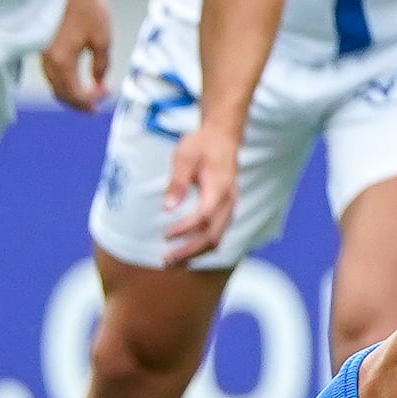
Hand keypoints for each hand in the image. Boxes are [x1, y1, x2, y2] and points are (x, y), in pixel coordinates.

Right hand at [39, 0, 115, 114]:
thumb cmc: (87, 7)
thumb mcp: (102, 38)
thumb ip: (101, 64)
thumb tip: (99, 82)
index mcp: (62, 61)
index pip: (75, 94)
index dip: (91, 100)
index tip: (106, 95)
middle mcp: (48, 61)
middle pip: (61, 93)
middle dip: (79, 102)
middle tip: (96, 105)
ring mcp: (42, 53)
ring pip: (54, 83)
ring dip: (71, 92)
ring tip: (89, 92)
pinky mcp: (42, 45)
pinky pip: (51, 72)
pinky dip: (64, 79)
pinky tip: (77, 75)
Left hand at [154, 114, 239, 265]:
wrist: (222, 136)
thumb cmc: (201, 144)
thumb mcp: (184, 156)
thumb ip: (177, 182)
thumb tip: (168, 208)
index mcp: (220, 187)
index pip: (204, 216)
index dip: (185, 229)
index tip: (165, 235)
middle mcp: (229, 200)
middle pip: (213, 235)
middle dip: (190, 251)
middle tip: (166, 260)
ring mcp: (230, 206)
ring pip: (217, 238)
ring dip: (196, 252)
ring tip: (173, 261)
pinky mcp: (227, 209)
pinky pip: (218, 233)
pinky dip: (202, 245)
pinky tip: (186, 250)